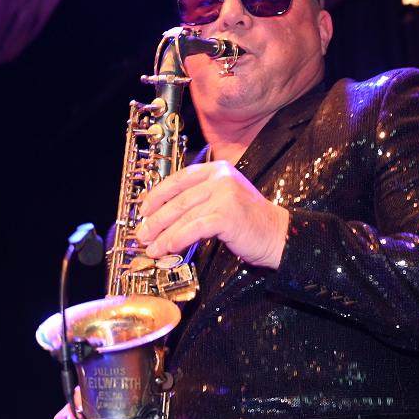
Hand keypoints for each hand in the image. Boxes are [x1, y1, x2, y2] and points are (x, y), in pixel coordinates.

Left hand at [135, 161, 289, 268]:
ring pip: (183, 216)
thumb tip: (163, 214)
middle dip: (155, 220)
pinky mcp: (226, 215)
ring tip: (152, 247)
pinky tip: (168, 249)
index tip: (144, 210)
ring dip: (163, 234)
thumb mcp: (222, 200)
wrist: (277, 234)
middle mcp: (220, 178)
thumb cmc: (248, 221)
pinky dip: (177, 240)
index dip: (158, 195)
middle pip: (177, 199)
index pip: (179, 178)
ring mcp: (224, 195)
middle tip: (142, 234)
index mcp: (216, 170)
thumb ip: (198, 199)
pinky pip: (194, 228)